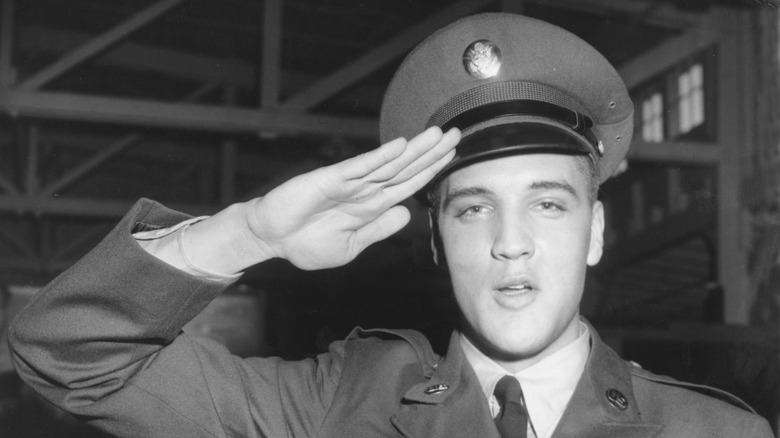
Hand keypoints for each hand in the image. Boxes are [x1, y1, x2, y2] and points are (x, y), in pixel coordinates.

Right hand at [243, 127, 459, 269]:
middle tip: (456, 133)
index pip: (408, 184)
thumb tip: (409, 213)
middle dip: (431, 152)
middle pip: (405, 168)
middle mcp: (365, 190)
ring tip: (438, 134)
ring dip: (414, 149)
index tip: (452, 156)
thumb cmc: (307, 243)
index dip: (431, 170)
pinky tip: (400, 146)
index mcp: (371, 206)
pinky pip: (360, 167)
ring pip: (389, 163)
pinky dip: (380, 157)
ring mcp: (349, 182)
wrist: (271, 239)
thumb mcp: (351, 246)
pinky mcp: (330, 179)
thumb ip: (379, 229)